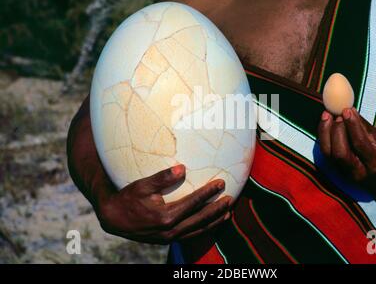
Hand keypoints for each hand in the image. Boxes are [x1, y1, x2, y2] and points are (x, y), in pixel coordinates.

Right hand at [96, 164, 231, 243]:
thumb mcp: (142, 185)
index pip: (194, 203)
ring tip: (228, 214)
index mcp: (166, 216)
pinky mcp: (167, 240)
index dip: (209, 192)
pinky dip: (203, 229)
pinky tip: (211, 223)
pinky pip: (191, 236)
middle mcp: (170, 230)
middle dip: (217, 209)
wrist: (113, 218)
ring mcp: (169, 237)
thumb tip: (182, 168)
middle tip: (231, 199)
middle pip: (200, 219)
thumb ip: (163, 177)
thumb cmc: (127, 198)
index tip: (221, 183)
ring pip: (198, 231)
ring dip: (214, 222)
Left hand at [318, 107, 375, 184]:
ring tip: (327, 115)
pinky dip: (323, 136)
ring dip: (324, 132)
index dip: (352, 126)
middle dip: (336, 130)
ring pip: (328, 153)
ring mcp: (344, 173)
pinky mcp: (335, 171)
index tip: (346, 110)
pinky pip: (325, 152)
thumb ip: (363, 127)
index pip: (360, 144)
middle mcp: (358, 172)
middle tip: (336, 114)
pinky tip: (325, 124)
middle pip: (340, 153)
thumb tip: (349, 110)